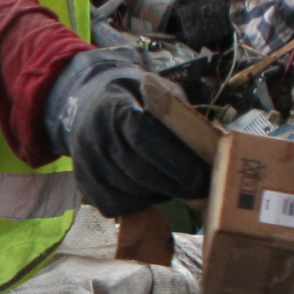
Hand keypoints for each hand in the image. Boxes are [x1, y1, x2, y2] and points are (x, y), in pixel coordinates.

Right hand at [43, 45, 197, 217]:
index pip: (144, 138)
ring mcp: (86, 162)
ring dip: (159, 193)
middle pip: (139, 171)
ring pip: (130, 192)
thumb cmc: (133, 98)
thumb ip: (177, 112)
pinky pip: (117, 205)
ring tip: (173, 182)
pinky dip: (139, 203)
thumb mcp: (156, 89)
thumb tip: (209, 143)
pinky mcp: (84, 182)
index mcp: (115, 107)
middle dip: (175, 185)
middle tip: (200, 188)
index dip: (175, 161)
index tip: (200, 174)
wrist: (86, 103)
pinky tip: (149, 189)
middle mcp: (95, 136)